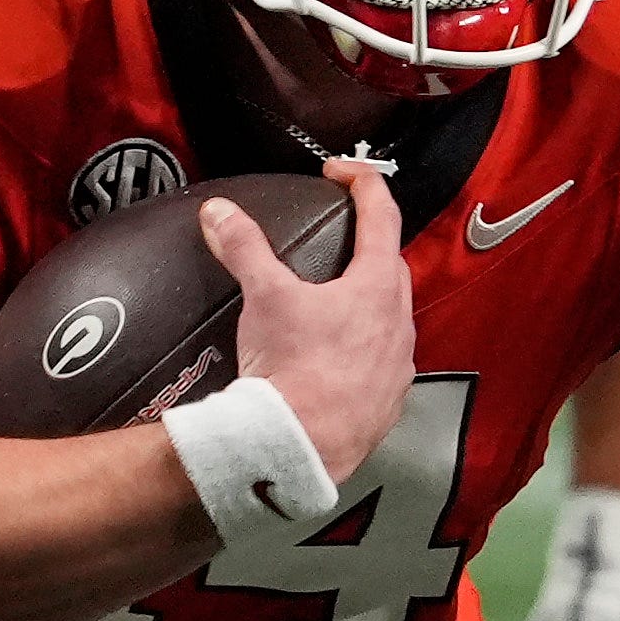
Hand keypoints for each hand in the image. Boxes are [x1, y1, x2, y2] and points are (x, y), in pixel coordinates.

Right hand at [223, 161, 414, 486]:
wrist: (300, 448)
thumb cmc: (292, 369)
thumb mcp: (265, 297)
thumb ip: (244, 247)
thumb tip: (219, 212)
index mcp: (378, 288)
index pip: (383, 216)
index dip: (363, 183)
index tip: (340, 172)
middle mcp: (400, 325)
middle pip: (391, 267)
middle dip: (369, 243)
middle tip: (341, 234)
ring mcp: (400, 367)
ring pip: (392, 318)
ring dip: (369, 300)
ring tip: (336, 298)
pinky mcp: (389, 402)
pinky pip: (385, 362)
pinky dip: (365, 348)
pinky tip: (339, 355)